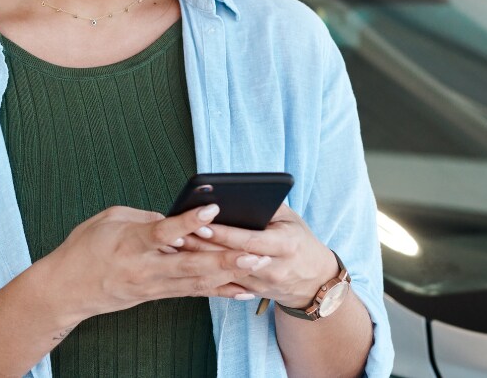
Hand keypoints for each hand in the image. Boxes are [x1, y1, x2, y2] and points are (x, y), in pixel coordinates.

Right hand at [36, 204, 267, 322]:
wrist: (67, 289)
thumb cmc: (84, 248)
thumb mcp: (110, 218)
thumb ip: (145, 216)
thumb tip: (174, 217)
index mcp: (131, 242)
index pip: (165, 231)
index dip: (190, 221)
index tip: (214, 208)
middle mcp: (146, 267)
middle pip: (192, 264)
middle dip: (227, 259)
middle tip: (257, 253)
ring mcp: (153, 285)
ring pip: (198, 281)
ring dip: (231, 275)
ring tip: (260, 267)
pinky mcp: (156, 295)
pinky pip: (193, 292)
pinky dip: (219, 290)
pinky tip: (242, 289)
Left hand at [182, 203, 338, 307]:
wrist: (314, 279)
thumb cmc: (298, 238)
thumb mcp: (289, 218)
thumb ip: (266, 206)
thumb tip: (233, 194)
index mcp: (285, 244)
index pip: (248, 240)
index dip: (223, 233)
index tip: (199, 224)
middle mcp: (274, 267)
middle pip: (231, 257)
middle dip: (201, 246)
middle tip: (175, 234)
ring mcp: (262, 284)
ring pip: (223, 272)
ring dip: (197, 260)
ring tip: (173, 246)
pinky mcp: (252, 293)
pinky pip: (224, 283)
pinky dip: (203, 272)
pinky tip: (183, 262)